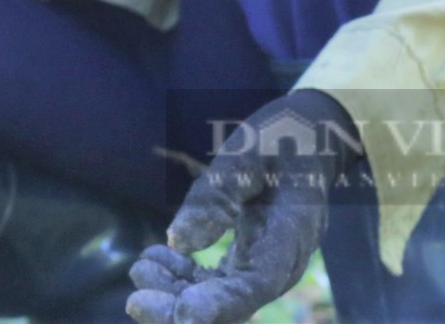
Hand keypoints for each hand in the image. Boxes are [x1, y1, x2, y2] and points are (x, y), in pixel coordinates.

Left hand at [126, 91, 360, 323]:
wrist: (308, 139)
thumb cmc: (280, 138)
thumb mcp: (247, 154)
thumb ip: (214, 196)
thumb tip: (177, 242)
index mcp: (291, 234)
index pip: (257, 283)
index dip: (221, 303)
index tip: (183, 312)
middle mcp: (282, 262)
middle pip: (234, 304)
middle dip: (183, 309)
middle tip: (136, 300)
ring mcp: (265, 265)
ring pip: (220, 297)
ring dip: (177, 293)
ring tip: (141, 269)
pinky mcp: (249, 260)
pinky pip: (216, 282)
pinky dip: (184, 277)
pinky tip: (156, 259)